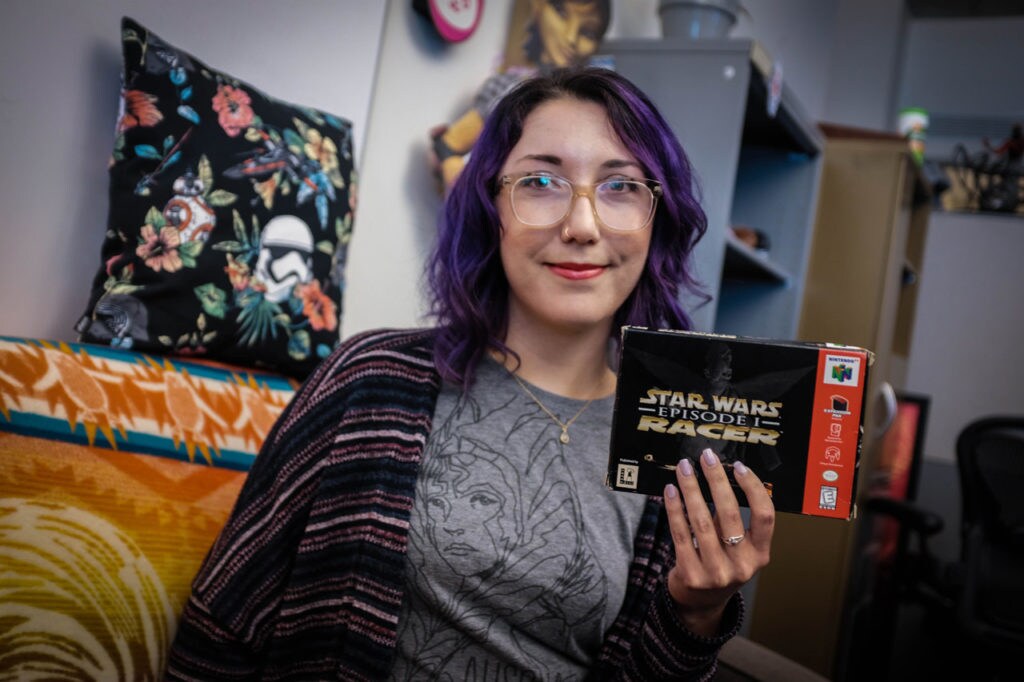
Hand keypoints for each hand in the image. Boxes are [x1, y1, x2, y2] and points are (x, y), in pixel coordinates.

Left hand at [662, 448, 774, 635]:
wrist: (700, 603)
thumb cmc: (721, 565)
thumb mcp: (738, 550)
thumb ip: (733, 521)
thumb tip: (718, 475)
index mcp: (760, 555)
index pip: (765, 516)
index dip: (754, 489)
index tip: (739, 467)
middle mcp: (741, 565)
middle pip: (730, 514)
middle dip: (716, 480)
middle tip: (706, 457)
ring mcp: (716, 572)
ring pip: (702, 521)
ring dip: (691, 490)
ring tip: (684, 469)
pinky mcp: (691, 574)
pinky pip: (681, 533)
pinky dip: (675, 509)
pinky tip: (671, 491)